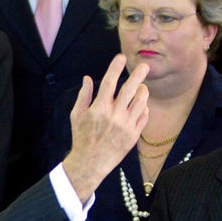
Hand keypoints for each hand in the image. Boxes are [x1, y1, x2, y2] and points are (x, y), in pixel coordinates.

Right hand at [62, 54, 148, 202]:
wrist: (90, 163)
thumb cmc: (81, 137)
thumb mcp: (77, 115)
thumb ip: (84, 95)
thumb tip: (87, 78)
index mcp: (99, 109)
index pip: (109, 82)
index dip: (115, 68)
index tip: (121, 57)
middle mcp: (114, 116)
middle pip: (130, 89)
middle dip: (139, 75)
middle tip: (145, 66)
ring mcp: (126, 126)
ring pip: (141, 102)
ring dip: (143, 91)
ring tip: (141, 87)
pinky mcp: (133, 135)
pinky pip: (144, 116)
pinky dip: (144, 108)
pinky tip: (140, 105)